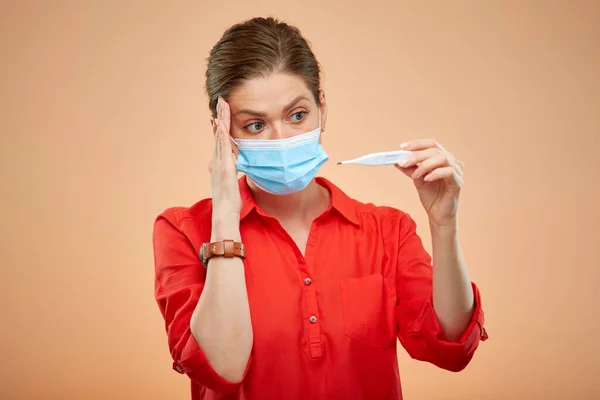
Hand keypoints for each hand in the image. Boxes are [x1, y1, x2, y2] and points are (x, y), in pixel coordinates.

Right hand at [210, 97, 241, 226]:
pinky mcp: (224, 168)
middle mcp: (217, 161)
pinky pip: (222, 148)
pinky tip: (222, 123)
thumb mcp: (234, 182)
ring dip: (221, 120)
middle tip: (220, 100)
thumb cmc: (230, 202)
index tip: (222, 112)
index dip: (221, 125)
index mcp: (220, 164)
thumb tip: (239, 165)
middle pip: (219, 134)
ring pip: (220, 137)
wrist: (225, 213)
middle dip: (220, 116)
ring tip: (222, 104)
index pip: (221, 140)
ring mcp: (219, 163)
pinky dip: (222, 135)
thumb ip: (235, 172)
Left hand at [395, 139, 463, 228]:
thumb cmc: (431, 196)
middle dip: (417, 155)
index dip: (417, 144)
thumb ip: (409, 168)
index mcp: (443, 158)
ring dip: (425, 164)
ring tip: (415, 175)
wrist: (438, 215)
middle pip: (435, 150)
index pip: (431, 144)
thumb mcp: (417, 178)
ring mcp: (457, 171)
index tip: (402, 147)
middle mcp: (452, 161)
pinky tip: (426, 179)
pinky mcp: (458, 182)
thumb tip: (396, 159)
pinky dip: (435, 173)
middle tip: (403, 162)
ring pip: (442, 158)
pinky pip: (448, 172)